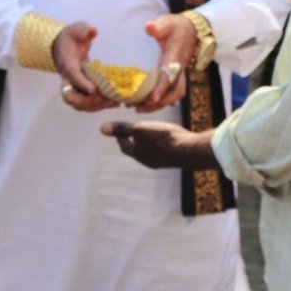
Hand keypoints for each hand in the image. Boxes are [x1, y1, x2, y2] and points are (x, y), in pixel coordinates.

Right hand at [54, 22, 113, 111]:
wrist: (64, 45)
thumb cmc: (72, 37)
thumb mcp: (77, 29)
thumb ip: (83, 30)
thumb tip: (92, 31)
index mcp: (66, 62)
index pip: (71, 75)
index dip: (81, 83)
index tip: (93, 90)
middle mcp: (67, 78)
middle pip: (71, 97)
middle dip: (87, 101)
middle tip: (103, 99)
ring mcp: (73, 86)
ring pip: (79, 104)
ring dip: (95, 106)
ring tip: (112, 103)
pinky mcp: (81, 90)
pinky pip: (87, 103)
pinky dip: (99, 106)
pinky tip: (114, 103)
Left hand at [101, 121, 215, 169]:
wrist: (188, 150)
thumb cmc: (163, 138)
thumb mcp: (140, 129)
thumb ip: (122, 129)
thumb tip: (102, 129)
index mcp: (137, 153)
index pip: (124, 146)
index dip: (120, 138)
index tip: (119, 132)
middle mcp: (147, 160)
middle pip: (135, 151)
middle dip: (132, 142)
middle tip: (130, 133)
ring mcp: (160, 162)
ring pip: (148, 152)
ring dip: (145, 144)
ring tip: (147, 135)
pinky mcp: (171, 160)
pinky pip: (160, 152)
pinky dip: (157, 145)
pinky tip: (163, 140)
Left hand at [139, 14, 195, 111]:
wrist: (192, 30)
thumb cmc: (176, 27)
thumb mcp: (167, 23)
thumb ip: (159, 26)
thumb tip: (149, 28)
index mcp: (175, 57)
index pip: (170, 75)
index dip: (162, 88)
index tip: (152, 99)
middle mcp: (179, 69)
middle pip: (176, 92)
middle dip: (160, 102)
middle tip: (140, 108)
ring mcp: (178, 74)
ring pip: (173, 95)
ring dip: (158, 105)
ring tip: (138, 109)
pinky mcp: (175, 77)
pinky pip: (169, 93)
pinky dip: (158, 101)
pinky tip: (143, 103)